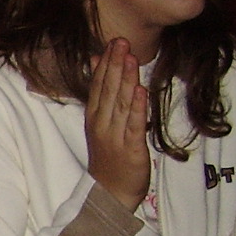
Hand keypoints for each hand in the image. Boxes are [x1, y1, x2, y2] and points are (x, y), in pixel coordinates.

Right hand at [85, 38, 149, 212]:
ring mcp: (115, 136)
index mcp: (94, 118)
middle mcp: (102, 124)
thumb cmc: (109, 157)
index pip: (99, 86)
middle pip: (108, 91)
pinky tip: (141, 91)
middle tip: (121, 42)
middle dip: (115, 65)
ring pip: (121, 104)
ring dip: (126, 80)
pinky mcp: (131, 148)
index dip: (106, 64)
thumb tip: (100, 64)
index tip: (113, 43)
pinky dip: (138, 108)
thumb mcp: (101, 124)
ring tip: (130, 58)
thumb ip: (102, 95)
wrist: (110, 193)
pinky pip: (135, 125)